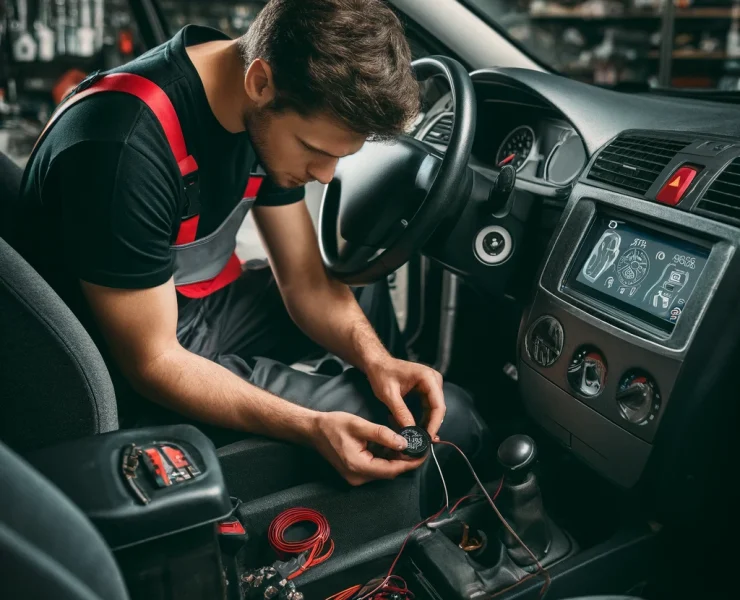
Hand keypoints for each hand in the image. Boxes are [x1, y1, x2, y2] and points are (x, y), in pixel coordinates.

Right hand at [310, 412, 424, 485]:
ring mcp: (356, 477)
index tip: (424, 454)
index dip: (410, 463)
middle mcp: (358, 477)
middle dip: (405, 458)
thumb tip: (404, 444)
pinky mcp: (355, 472)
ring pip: (383, 469)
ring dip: (395, 456)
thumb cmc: (332, 426)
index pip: (392, 469)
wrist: (313, 430)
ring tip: (405, 440)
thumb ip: (383, 435)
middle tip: (418, 444)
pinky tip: (390, 443)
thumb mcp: (359, 425)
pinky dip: (385, 456)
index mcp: (359, 467)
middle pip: (390, 471)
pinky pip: (376, 467)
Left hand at [366, 358, 445, 439]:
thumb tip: (410, 430)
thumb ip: (400, 412)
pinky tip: (417, 428)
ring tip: (419, 437)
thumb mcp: (389, 394)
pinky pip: (429, 407)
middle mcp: (433, 379)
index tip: (427, 438)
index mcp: (427, 377)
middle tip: (423, 441)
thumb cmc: (381, 373)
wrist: (377, 363)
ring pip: (434, 409)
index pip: (438, 405)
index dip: (434, 424)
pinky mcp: (426, 389)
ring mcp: (431, 384)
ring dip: (427, 423)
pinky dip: (424, 418)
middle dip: (431, 425)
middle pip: (438, 408)